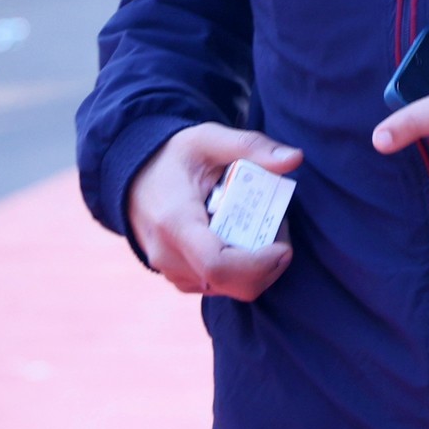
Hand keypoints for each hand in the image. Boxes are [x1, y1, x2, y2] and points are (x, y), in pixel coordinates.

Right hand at [126, 124, 300, 299]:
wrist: (133, 177)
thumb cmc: (174, 157)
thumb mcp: (209, 139)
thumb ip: (251, 146)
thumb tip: (295, 158)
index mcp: (175, 222)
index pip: (217, 265)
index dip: (258, 264)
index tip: (284, 246)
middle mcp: (169, 255)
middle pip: (230, 283)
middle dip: (267, 265)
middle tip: (280, 230)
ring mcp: (172, 272)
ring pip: (228, 289)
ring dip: (257, 268)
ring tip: (262, 227)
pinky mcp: (181, 279)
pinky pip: (220, 287)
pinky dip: (242, 271)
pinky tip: (244, 240)